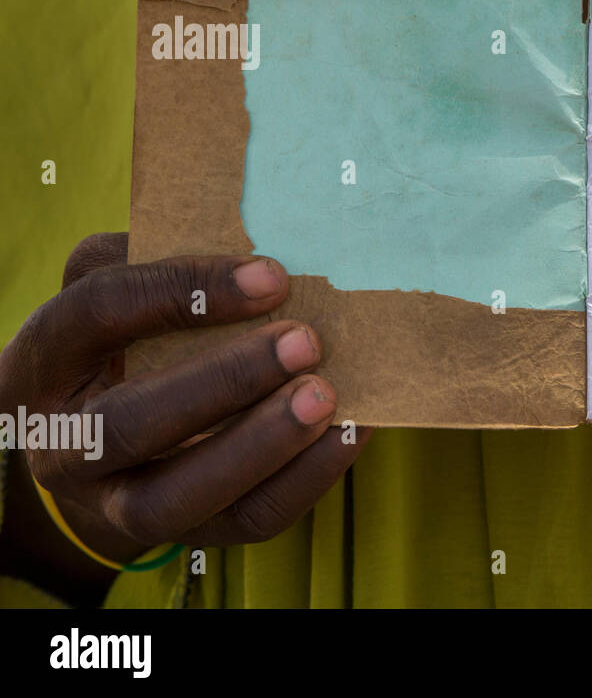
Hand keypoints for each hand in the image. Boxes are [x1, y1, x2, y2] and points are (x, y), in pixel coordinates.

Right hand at [0, 233, 369, 601]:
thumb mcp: (117, 284)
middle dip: (227, 382)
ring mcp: (115, 504)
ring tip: (328, 396)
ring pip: (182, 494)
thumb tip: (254, 255)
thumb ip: (159, 257)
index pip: (101, 315)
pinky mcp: (181, 534)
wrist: (100, 440)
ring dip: (265, 445)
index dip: (186, 291)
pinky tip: (349, 434)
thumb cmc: (125, 338)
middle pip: (132, 424)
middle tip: (306, 343)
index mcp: (43, 362)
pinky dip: (305, 479)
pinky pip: (245, 520)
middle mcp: (65, 445)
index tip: (273, 276)